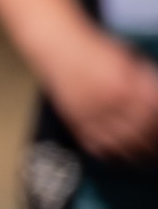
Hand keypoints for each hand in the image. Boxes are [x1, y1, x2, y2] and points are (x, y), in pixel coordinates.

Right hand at [46, 28, 157, 162]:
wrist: (60, 49)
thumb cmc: (94, 52)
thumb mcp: (128, 61)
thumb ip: (145, 82)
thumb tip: (156, 103)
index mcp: (125, 86)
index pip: (152, 116)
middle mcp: (108, 103)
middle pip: (137, 134)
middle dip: (151, 145)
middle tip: (157, 151)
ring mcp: (89, 114)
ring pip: (117, 144)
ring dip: (133, 154)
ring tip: (143, 159)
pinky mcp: (74, 121)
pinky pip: (93, 144)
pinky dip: (107, 153)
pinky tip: (116, 155)